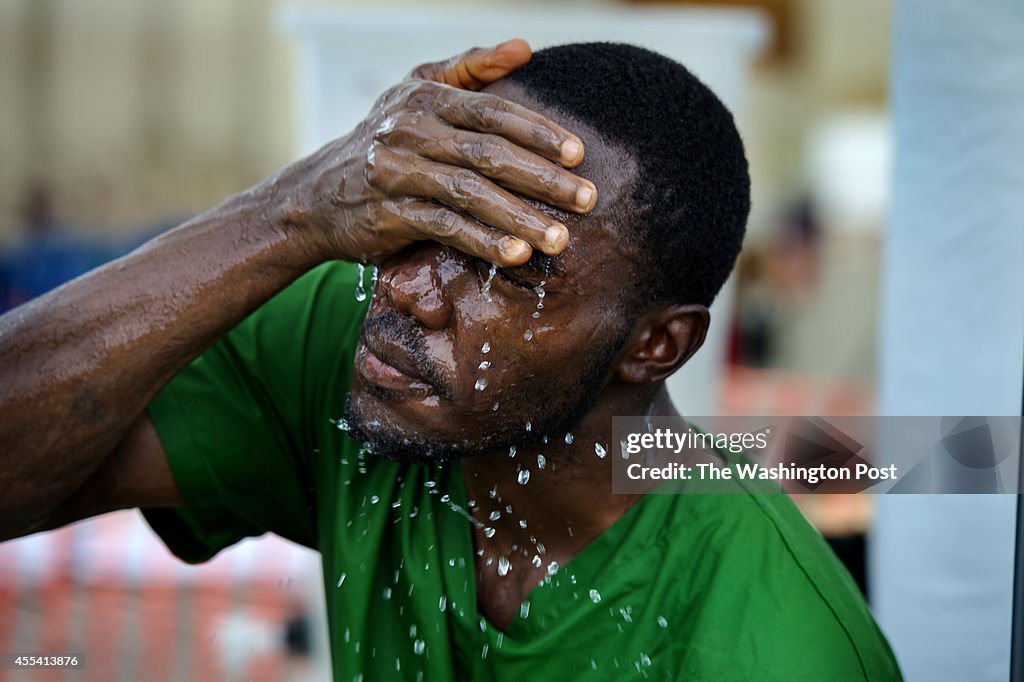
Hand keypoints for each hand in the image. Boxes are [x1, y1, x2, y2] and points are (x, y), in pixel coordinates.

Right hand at [277, 40, 597, 266]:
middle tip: (587, 199)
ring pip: (470, 193)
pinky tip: (517, 254)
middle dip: (543, 178)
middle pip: (488, 153)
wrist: (317, 193)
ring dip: (520, 217)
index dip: (538, 132)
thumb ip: (472, 68)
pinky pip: (445, 227)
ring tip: (560, 237)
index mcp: (426, 96)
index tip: (579, 153)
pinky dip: (483, 241)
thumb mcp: (417, 90)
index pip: (492, 111)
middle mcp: (411, 130)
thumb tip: (525, 48)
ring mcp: (398, 173)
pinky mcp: (390, 214)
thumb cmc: (384, 138)